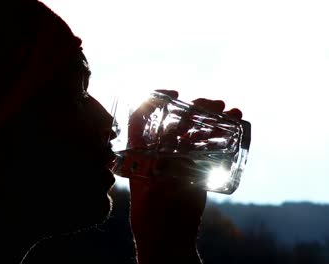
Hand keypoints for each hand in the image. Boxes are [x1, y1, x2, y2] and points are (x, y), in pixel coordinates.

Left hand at [129, 90, 242, 263]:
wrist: (168, 236)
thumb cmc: (149, 214)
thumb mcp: (149, 191)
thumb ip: (156, 175)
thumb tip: (165, 159)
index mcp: (140, 150)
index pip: (143, 115)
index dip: (156, 99)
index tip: (174, 94)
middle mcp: (159, 150)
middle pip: (176, 118)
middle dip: (194, 106)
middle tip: (211, 103)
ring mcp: (180, 157)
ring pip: (195, 129)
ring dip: (212, 116)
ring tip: (229, 110)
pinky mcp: (197, 167)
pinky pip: (209, 146)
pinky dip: (223, 133)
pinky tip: (236, 122)